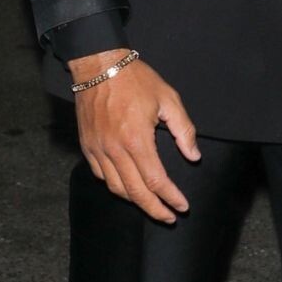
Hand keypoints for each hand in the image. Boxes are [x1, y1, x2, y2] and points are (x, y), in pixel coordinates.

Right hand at [70, 53, 200, 223]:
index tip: (182, 207)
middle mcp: (114, 149)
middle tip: (169, 217)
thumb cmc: (135, 79)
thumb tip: (193, 156)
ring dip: (135, 201)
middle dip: (154, 209)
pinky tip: (128, 187)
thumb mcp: (168, 98)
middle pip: (135, 192)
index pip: (156, 181)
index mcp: (137, 139)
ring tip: (151, 204)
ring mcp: (97, 149)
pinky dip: (115, 186)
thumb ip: (184, 130)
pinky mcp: (87, 145)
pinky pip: (100, 175)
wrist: (98, 64)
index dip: (170, 198)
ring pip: (116, 187)